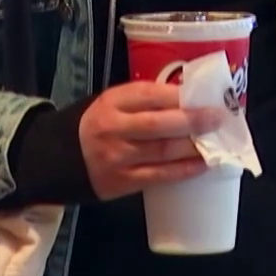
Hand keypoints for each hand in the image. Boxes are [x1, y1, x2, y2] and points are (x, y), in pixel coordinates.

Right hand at [78, 80, 224, 201]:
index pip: (147, 94)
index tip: (201, 95)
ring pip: (163, 151)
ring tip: (216, 141)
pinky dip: (184, 170)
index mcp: (110, 103)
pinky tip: (202, 164)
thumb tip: (185, 100)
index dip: (176, 95)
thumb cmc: (93, 126)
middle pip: (158, 124)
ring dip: (193, 146)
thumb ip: (140, 101)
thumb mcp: (108, 104)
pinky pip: (160, 176)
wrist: (57, 160)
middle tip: (218, 118)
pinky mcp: (124, 181)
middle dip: (192, 121)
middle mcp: (114, 129)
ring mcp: (119, 158)